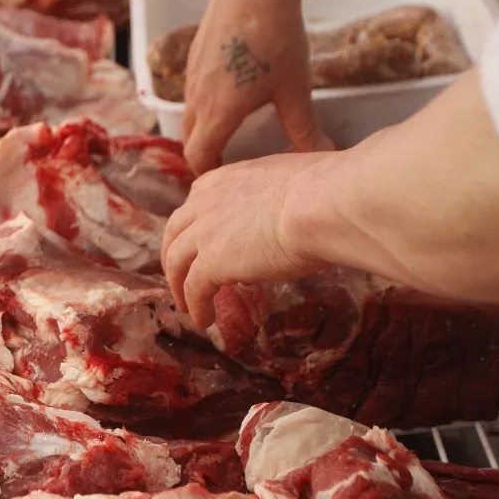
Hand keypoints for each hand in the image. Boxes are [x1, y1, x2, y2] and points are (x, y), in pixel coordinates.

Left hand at [162, 151, 331, 326]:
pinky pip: (194, 289)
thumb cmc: (324, 190)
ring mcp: (205, 232)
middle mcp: (206, 202)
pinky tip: (204, 319)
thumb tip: (285, 212)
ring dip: (179, 285)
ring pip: (176, 262)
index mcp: (226, 179)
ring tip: (188, 305)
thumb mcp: (288, 181)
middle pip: (175, 231)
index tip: (199, 240)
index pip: (196, 200)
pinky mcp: (211, 262)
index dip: (193, 223)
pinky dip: (196, 306)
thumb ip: (273, 196)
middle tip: (180, 274)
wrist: (322, 204)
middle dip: (174, 254)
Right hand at [183, 0, 332, 173]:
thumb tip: (324, 155)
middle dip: (204, 154)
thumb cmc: (276, 36)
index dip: (208, 174)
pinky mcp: (194, 55)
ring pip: (188, 114)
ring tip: (228, 128)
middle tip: (226, 160)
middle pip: (188, 140)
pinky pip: (192, 90)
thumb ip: (304, 128)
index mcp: (218, 113)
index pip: (198, 158)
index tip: (224, 179)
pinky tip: (230, 90)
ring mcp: (191, 76)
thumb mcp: (295, 89)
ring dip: (203, 127)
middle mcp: (197, 98)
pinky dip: (203, 102)